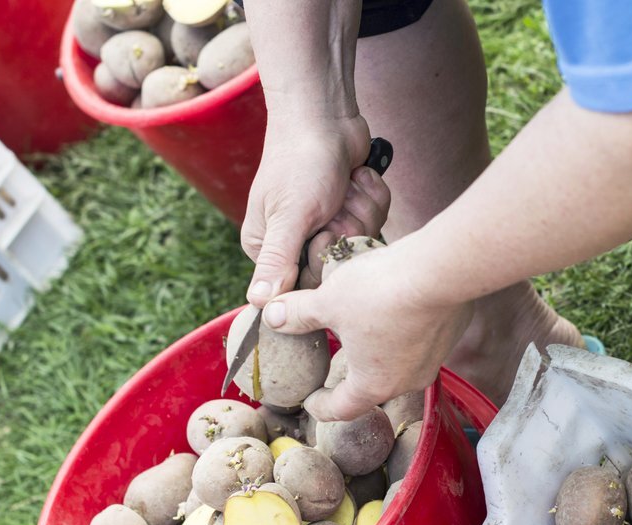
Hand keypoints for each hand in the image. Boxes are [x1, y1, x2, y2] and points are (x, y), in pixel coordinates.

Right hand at [241, 116, 389, 305]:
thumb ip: (277, 261)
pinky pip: (374, 221)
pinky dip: (371, 196)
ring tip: (345, 185)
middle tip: (335, 201)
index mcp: (267, 248)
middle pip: (337, 266)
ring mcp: (325, 224)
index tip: (325, 232)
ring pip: (360, 243)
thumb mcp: (289, 216)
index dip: (324, 260)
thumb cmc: (302, 161)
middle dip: (346, 229)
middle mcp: (294, 241)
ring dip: (361, 209)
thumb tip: (257, 304)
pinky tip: (357, 178)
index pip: (305, 286)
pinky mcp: (349, 208)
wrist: (326, 114)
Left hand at [259, 241, 474, 420]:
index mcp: (372, 384)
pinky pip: (424, 340)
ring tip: (369, 330)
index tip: (311, 401)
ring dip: (383, 351)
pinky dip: (408, 331)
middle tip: (339, 361)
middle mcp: (407, 381)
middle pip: (374, 387)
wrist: (439, 268)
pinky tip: (399, 307)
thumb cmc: (379, 291)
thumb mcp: (327, 301)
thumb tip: (271, 316)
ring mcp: (434, 359)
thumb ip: (298, 313)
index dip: (321, 406)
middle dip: (353, 376)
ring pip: (402, 363)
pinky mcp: (451, 333)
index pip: (342, 410)